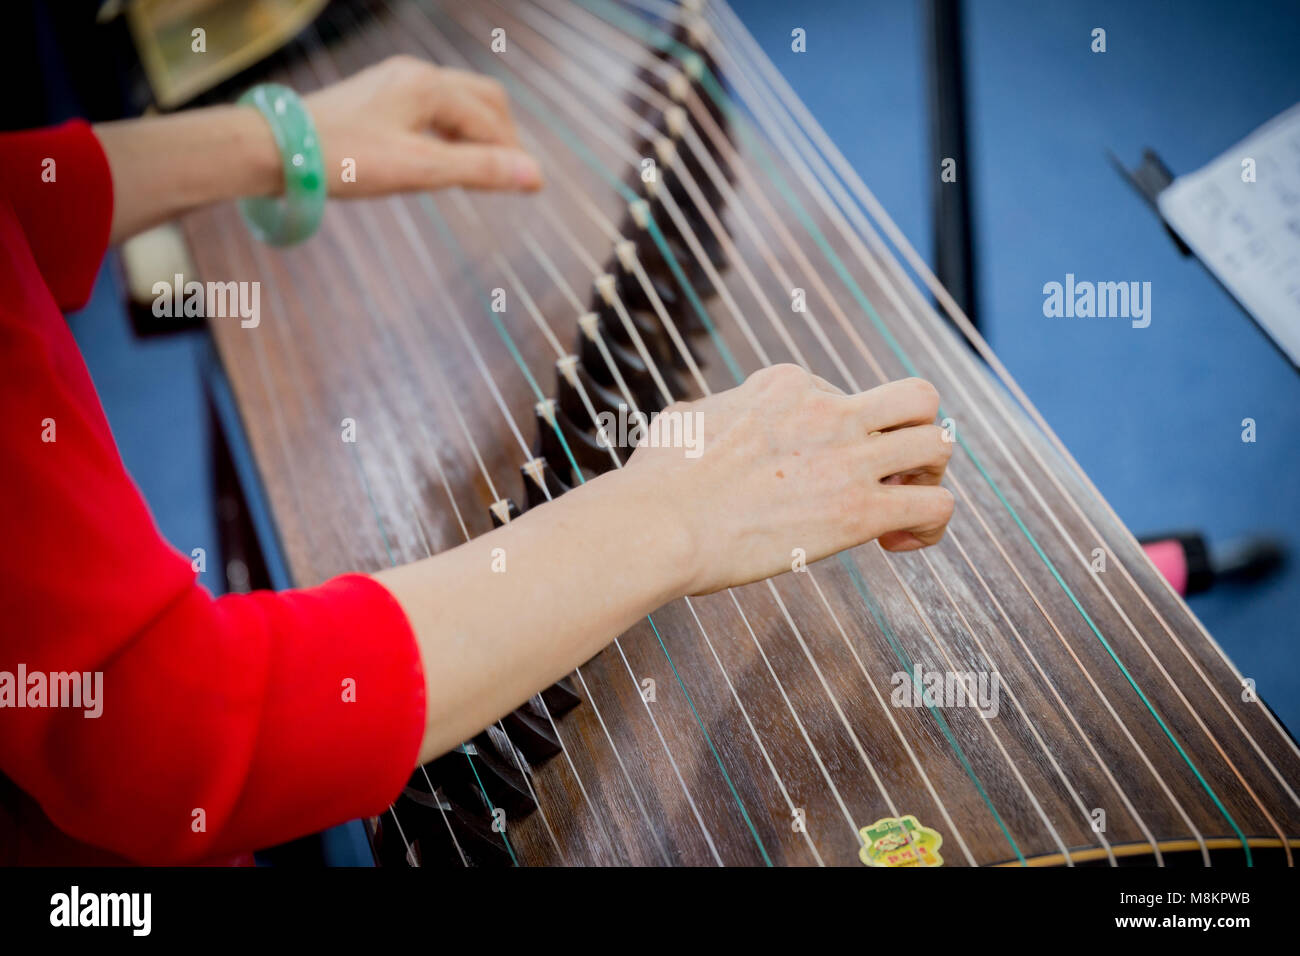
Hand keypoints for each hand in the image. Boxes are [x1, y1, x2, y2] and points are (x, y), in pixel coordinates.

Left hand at [304, 55, 542, 195]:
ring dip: (477, 133)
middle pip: (483, 99)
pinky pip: (431, 105)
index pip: (492, 121)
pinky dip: (451, 130)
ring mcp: (395, 81)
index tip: (531, 188)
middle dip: (502, 136)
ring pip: (457, 101)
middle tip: (509, 176)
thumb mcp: (419, 170)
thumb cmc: (343, 160)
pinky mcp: (377, 94)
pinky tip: (441, 155)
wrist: (277, 149)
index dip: (514, 156)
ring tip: (479, 171)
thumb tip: (534, 174)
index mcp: (430, 87)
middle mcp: (416, 74)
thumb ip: (478, 171)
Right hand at [626, 365, 954, 594]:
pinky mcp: (860, 511)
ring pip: (939, 444)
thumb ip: (715, 412)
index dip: (838, 432)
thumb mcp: (684, 417)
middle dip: (912, 434)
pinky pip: (936, 506)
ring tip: (900, 505)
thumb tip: (709, 418)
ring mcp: (848, 458)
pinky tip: (896, 542)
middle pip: (915, 400)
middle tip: (886, 473)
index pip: (841, 393)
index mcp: (787, 384)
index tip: (812, 469)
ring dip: (928, 476)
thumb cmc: (656, 482)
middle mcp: (828, 409)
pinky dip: (930, 526)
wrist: (658, 524)